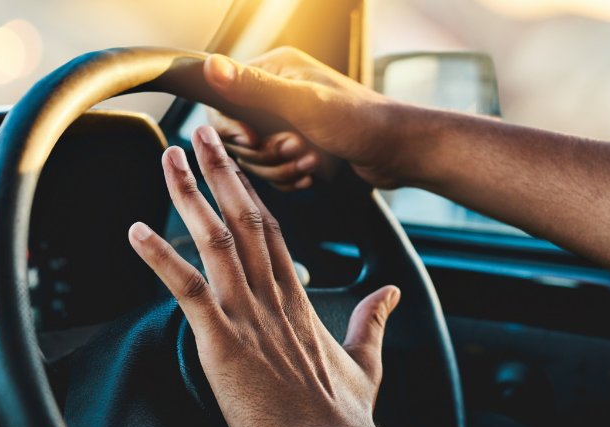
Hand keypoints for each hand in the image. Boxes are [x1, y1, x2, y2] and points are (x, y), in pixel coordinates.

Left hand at [127, 125, 410, 426]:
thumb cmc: (342, 414)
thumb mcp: (366, 361)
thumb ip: (374, 322)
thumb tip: (392, 296)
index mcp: (297, 298)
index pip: (270, 230)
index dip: (247, 191)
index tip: (233, 162)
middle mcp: (271, 295)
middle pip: (242, 218)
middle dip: (218, 171)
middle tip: (198, 133)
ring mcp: (246, 315)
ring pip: (214, 239)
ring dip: (188, 195)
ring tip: (169, 159)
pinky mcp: (222, 341)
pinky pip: (186, 289)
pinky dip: (159, 257)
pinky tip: (136, 231)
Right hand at [204, 47, 406, 189]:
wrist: (399, 152)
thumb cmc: (360, 121)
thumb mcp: (303, 104)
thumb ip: (255, 87)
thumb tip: (211, 67)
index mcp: (274, 70)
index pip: (222, 99)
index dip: (231, 127)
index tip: (251, 140)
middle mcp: (276, 93)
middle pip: (237, 134)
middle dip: (264, 151)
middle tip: (296, 148)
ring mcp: (286, 122)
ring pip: (254, 157)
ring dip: (280, 166)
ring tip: (310, 161)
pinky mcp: (296, 146)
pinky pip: (272, 170)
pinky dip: (289, 177)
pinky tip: (312, 173)